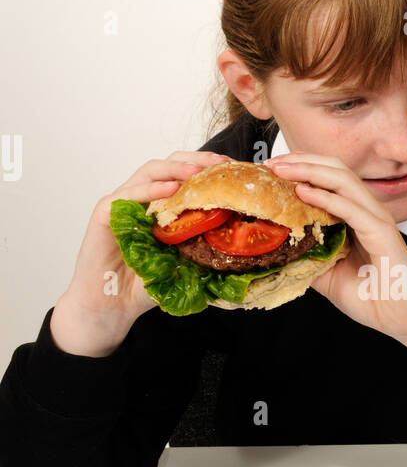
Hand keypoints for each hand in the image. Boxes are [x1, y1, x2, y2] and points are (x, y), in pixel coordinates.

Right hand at [50, 150, 227, 354]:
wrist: (111, 306)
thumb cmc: (144, 286)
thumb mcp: (184, 264)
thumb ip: (203, 249)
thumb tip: (243, 244)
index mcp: (161, 205)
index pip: (185, 175)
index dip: (208, 168)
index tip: (233, 169)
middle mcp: (141, 198)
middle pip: (169, 164)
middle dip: (197, 160)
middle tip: (221, 164)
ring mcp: (122, 203)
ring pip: (149, 172)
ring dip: (176, 168)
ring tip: (198, 172)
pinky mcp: (103, 213)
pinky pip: (128, 194)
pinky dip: (150, 189)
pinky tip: (170, 189)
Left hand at [265, 153, 406, 375]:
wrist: (405, 319)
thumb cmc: (375, 298)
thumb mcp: (328, 276)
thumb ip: (308, 259)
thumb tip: (277, 252)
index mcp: (356, 216)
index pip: (328, 180)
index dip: (300, 169)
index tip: (270, 170)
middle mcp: (367, 211)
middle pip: (334, 170)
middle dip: (300, 161)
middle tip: (271, 163)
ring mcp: (376, 218)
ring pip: (342, 180)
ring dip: (308, 171)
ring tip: (281, 169)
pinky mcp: (381, 232)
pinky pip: (351, 208)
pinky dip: (325, 197)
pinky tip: (303, 192)